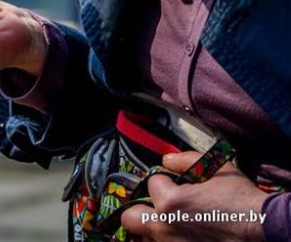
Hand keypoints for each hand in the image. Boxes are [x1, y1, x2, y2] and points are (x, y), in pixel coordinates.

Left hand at [121, 151, 268, 240]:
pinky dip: (166, 241)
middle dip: (139, 209)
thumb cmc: (241, 199)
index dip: (164, 180)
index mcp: (169, 202)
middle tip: (155, 207)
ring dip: (151, 229)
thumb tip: (166, 159)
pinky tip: (181, 234)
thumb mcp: (216, 168)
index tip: (176, 182)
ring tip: (168, 223)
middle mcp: (165, 228)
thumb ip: (185, 160)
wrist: (264, 229)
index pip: (151, 182)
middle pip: (130, 218)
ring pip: (144, 238)